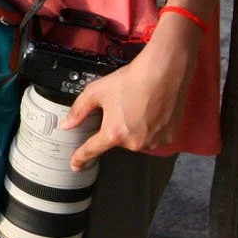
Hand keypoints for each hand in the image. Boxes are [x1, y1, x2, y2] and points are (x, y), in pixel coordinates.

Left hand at [62, 23, 197, 167]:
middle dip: (116, 126)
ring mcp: (154, 142)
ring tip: (138, 106)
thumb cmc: (132, 80)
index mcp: (114, 133)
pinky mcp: (169, 138)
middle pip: (117, 140)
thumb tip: (68, 124)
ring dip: (134, 128)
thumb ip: (79, 110)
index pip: (92, 150)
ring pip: (136, 139)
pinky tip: (151, 111)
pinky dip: (151, 127)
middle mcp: (134, 142)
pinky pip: (154, 137)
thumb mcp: (96, 92)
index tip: (75, 165)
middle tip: (123, 106)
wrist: (163, 72)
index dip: (81, 157)